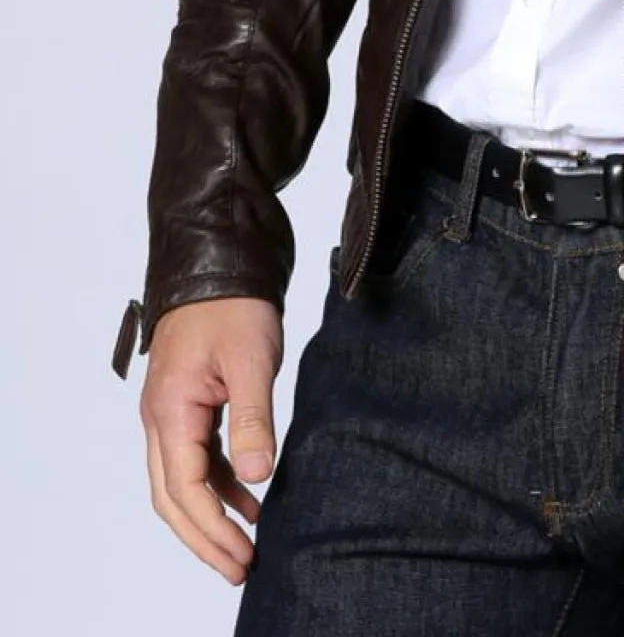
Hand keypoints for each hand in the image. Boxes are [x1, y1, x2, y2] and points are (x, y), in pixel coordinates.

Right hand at [139, 297, 283, 583]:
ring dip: (212, 513)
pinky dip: (220, 480)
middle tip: (239, 568)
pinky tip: (248, 495)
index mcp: (171, 411)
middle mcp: (162, 417)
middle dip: (204, 537)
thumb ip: (252, 419)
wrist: (218, 260)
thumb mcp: (251, 360)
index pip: (186, 490)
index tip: (241, 557)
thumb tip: (256, 477)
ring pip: (184, 479)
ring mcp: (172, 410)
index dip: (212, 530)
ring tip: (247, 543)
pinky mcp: (189, 400)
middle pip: (174, 496)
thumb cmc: (233, 304)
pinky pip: (197, 454)